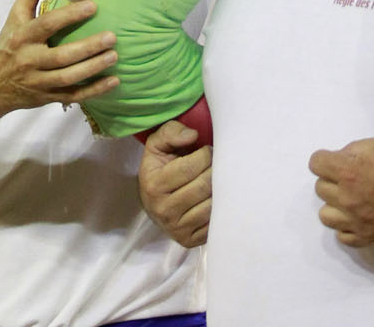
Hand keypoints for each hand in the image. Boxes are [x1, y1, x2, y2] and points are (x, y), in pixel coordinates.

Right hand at [0, 0, 118, 110]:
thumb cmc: (9, 45)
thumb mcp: (14, 16)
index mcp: (23, 37)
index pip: (47, 24)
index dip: (70, 15)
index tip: (93, 6)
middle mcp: (30, 60)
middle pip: (61, 56)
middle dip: (88, 47)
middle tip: (111, 37)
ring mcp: (39, 82)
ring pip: (68, 78)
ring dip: (93, 68)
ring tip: (114, 56)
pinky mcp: (47, 98)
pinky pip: (72, 96)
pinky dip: (93, 91)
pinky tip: (113, 81)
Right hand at [138, 118, 211, 247]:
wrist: (152, 201)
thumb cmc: (159, 167)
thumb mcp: (157, 144)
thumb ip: (172, 132)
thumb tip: (193, 135)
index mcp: (154, 185)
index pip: (191, 167)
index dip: (206, 154)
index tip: (208, 150)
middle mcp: (163, 210)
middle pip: (203, 186)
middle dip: (215, 169)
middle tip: (218, 163)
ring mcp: (176, 229)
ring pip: (211, 206)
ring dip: (221, 189)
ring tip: (219, 178)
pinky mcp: (189, 241)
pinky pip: (213, 224)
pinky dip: (220, 209)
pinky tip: (218, 197)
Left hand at [310, 136, 373, 244]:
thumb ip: (354, 150)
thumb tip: (341, 159)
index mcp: (348, 170)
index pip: (315, 163)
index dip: (325, 159)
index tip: (335, 160)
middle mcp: (346, 198)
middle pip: (320, 188)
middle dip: (332, 179)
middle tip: (351, 177)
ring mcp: (355, 222)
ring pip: (325, 215)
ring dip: (335, 204)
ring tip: (351, 199)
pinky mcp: (366, 239)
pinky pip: (341, 236)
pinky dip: (346, 226)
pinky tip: (359, 217)